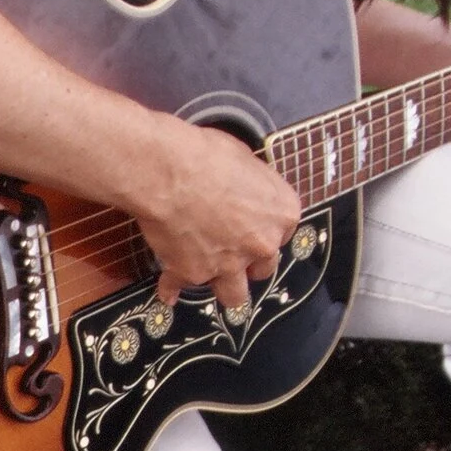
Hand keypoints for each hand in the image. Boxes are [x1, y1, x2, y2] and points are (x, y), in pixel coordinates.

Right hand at [135, 118, 301, 310]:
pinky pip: (178, 287)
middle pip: (262, 270)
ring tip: (209, 278)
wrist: (169, 172)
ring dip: (223, 287)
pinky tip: (168, 289)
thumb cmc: (207, 156)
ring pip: (234, 295)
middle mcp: (261, 245)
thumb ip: (252, 187)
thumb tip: (242, 188)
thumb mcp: (246, 159)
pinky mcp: (192, 274)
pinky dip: (172, 287)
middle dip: (248, 263)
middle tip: (231, 252)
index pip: (282, 236)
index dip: (263, 233)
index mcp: (282, 214)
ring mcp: (228, 264)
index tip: (250, 230)